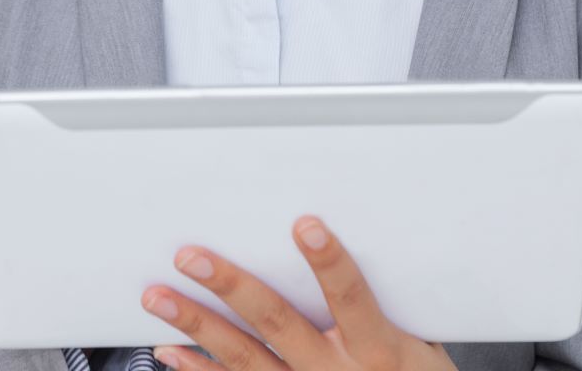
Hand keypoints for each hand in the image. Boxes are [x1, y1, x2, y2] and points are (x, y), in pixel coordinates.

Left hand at [141, 218, 454, 370]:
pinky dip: (199, 370)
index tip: (306, 225)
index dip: (330, 263)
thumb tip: (356, 237)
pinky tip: (169, 348)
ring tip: (157, 297)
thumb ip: (387, 305)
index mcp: (378, 352)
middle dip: (230, 287)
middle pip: (277, 323)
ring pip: (244, 357)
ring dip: (197, 324)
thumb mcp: (423, 349)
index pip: (352, 299)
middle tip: (190, 256)